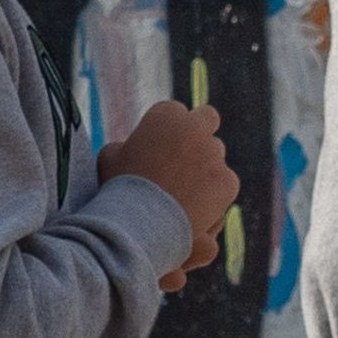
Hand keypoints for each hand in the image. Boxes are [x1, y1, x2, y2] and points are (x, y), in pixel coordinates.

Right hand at [102, 90, 237, 273]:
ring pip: (216, 153)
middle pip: (206, 120)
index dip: (169, 130)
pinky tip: (195, 207)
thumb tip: (129, 146)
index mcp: (167, 114)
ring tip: (184, 192)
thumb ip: (126, 144)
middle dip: (199, 133)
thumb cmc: (119, 190)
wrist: (140, 225)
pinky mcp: (228, 180)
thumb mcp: (109, 157)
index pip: (175, 112)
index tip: (162, 146)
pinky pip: (224, 182)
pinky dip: (214, 192)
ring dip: (206, 165)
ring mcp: (215, 154)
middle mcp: (196, 128)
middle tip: (187, 155)